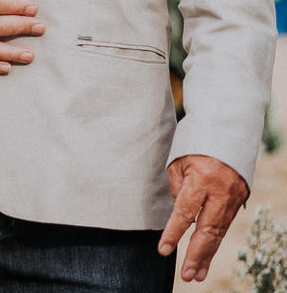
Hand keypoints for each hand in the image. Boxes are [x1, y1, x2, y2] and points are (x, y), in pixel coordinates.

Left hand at [159, 155, 248, 281]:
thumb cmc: (195, 143)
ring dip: (207, 254)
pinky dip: (215, 241)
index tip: (163, 250)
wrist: (228, 129)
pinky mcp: (241, 199)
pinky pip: (225, 224)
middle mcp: (222, 191)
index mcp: (202, 179)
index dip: (173, 233)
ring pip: (220, 231)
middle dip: (196, 254)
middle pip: (208, 229)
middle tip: (187, 274)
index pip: (185, 212)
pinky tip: (206, 255)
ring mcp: (235, 197)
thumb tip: (179, 215)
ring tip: (197, 273)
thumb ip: (177, 190)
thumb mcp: (177, 162)